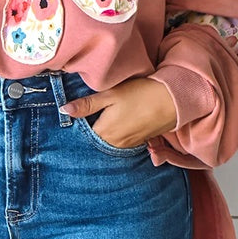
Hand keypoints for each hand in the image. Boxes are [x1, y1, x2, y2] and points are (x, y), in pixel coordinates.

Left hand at [59, 76, 176, 147]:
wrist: (173, 100)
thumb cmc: (141, 93)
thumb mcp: (111, 95)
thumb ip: (87, 105)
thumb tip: (64, 110)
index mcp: (104, 132)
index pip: (83, 134)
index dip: (79, 124)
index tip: (77, 115)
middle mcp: (115, 144)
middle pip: (96, 139)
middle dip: (91, 130)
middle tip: (91, 115)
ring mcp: (129, 145)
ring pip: (109, 141)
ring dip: (106, 132)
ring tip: (108, 117)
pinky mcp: (140, 142)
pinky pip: (122, 141)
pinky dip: (119, 134)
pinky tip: (123, 121)